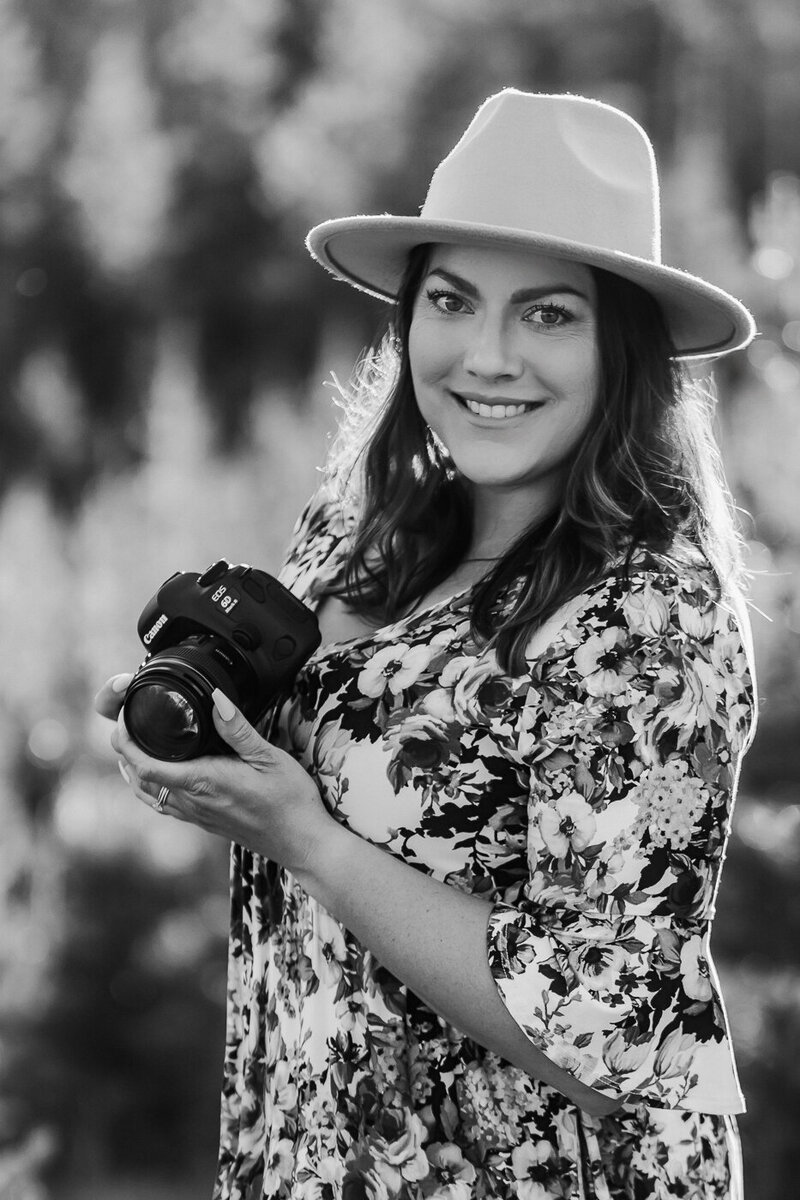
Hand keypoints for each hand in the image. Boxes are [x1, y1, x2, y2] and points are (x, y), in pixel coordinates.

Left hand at [99, 677, 332, 872]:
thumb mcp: (269, 756)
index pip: (146, 765)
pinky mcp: (205, 823)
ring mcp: (197, 816)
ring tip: (130, 747)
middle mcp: (193, 802)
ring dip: (133, 772)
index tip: (124, 719)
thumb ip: (238, 729)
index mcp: (203, 782)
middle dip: (126, 752)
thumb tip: (216, 699)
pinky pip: (165, 805)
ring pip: (149, 795)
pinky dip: (150, 788)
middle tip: (127, 724)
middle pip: (140, 779)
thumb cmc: (290, 800)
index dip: (127, 742)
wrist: (301, 842)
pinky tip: (157, 777)